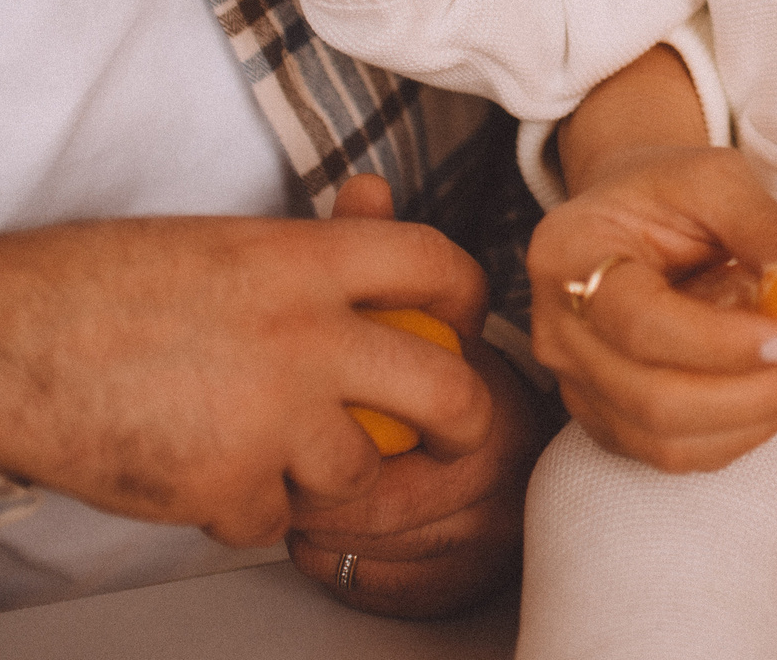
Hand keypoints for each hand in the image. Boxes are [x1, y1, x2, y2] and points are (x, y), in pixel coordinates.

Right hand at [0, 207, 490, 549]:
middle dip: (462, 421)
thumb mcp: (220, 241)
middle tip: (447, 435)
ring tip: (272, 452)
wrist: (0, 344)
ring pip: (357, 470)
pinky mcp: (228, 484)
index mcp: (302, 259)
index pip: (434, 263)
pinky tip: (204, 475)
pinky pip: (275, 521)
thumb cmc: (97, 285)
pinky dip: (246, 511)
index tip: (462, 323)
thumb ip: (308, 244)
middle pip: (446, 389)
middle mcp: (306, 334)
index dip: (466, 297)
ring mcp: (272, 415)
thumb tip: (375, 204)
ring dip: (324, 475)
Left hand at [283, 175, 552, 618]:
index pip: (403, 425)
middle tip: (272, 462)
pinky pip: (379, 589)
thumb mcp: (411, 308)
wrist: (505, 461)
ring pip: (368, 548)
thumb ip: (384, 250)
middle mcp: (502, 471)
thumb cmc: (440, 377)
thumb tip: (363, 187)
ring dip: (315, 527)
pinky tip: (321, 538)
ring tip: (288, 495)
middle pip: (375, 498)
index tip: (298, 408)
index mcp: (493, 399)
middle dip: (313, 483)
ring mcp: (485, 535)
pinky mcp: (460, 588)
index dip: (335, 422)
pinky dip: (338, 566)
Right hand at [529, 145, 776, 472]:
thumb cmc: (666, 192)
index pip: (642, 325)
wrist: (625, 214)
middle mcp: (558, 331)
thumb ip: (769, 229)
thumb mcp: (716, 181)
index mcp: (569, 255)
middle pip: (652, 399)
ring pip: (665, 442)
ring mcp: (575, 384)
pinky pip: (672, 454)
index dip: (725, 345)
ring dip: (751, 420)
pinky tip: (771, 394)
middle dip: (750, 393)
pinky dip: (735, 436)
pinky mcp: (604, 418)